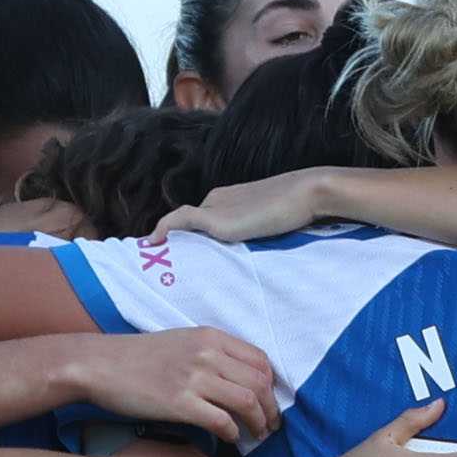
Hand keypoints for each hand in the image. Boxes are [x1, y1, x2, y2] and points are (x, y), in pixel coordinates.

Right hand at [63, 327, 280, 447]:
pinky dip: (232, 433)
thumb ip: (211, 354)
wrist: (99, 364)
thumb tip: (237, 380)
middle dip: (271, 408)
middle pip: (259, 383)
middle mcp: (207, 354)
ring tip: (257, 435)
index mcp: (210, 337)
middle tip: (270, 425)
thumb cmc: (137, 357)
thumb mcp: (181, 342)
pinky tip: (230, 438)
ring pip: (247, 402)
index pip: (260, 359)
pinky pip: (221, 421)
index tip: (268, 400)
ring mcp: (194, 378)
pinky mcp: (179, 403)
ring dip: (258, 422)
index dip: (271, 384)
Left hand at [157, 172, 328, 245]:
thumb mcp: (269, 223)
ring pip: (182, 223)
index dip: (186, 235)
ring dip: (167, 238)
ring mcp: (215, 207)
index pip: (200, 218)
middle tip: (160, 262)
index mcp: (227, 198)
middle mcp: (216, 199)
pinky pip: (179, 220)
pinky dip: (163, 229)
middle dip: (175, 240)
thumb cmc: (295, 209)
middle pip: (189, 223)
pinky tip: (151, 243)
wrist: (305, 194)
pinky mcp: (215, 217)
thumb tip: (247, 249)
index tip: (174, 252)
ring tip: (151, 257)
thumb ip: (252, 232)